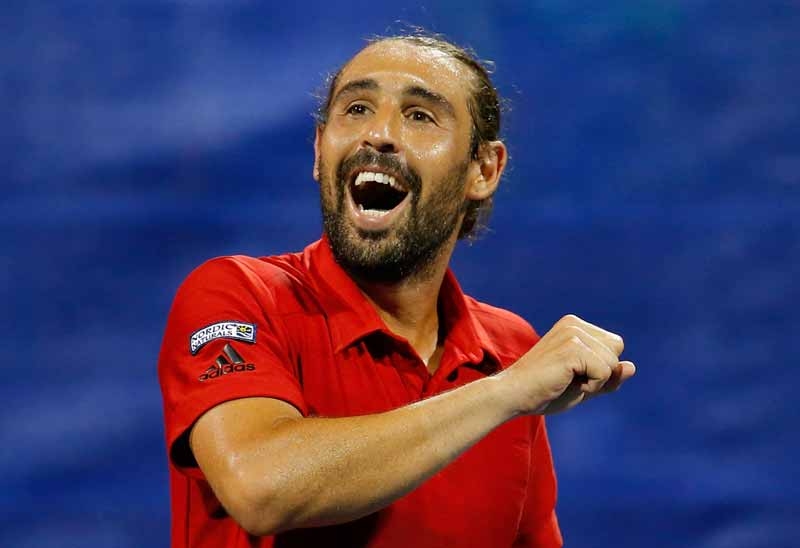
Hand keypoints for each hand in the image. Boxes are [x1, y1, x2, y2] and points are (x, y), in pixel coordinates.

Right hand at [499, 314, 635, 414]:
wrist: (514, 396)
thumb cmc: (545, 392)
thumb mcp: (584, 385)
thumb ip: (608, 376)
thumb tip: (632, 366)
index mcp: (575, 326)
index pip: (614, 346)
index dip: (603, 369)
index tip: (574, 375)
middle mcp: (574, 324)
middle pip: (617, 350)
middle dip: (602, 373)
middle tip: (570, 380)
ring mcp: (572, 333)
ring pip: (613, 363)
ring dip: (595, 382)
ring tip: (565, 382)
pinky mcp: (572, 347)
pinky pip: (605, 372)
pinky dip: (591, 387)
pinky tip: (565, 384)